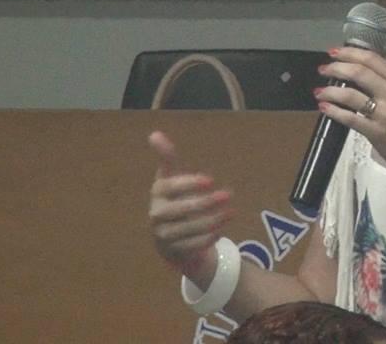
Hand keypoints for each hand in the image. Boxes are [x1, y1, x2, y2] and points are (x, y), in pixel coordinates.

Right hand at [147, 131, 233, 282]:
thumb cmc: (174, 201)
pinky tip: (222, 230)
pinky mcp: (174, 251)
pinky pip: (191, 246)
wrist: (170, 238)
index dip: (188, 183)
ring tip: (230, 212)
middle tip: (228, 195)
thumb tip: (154, 133)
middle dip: (204, 203)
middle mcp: (156, 215)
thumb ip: (167, 158)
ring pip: (187, 229)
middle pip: (178, 210)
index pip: (168, 187)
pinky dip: (208, 238)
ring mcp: (163, 235)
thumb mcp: (172, 179)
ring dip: (211, 221)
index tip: (210, 180)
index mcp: (157, 194)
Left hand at [314, 47, 385, 176]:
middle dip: (336, 68)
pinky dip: (334, 112)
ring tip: (319, 92)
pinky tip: (324, 108)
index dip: (350, 53)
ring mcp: (385, 114)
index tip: (334, 52)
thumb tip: (364, 72)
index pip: (373, 59)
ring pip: (350, 94)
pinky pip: (350, 118)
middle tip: (322, 69)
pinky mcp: (376, 132)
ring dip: (330, 91)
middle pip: (359, 72)